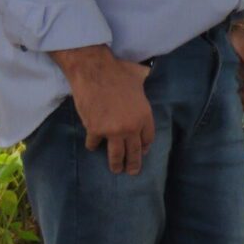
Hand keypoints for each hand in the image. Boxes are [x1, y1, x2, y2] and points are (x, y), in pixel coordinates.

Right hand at [50, 45, 154, 174]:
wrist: (94, 71)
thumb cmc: (118, 71)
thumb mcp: (140, 76)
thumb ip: (145, 81)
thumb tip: (150, 73)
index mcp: (144, 115)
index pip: (148, 138)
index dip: (145, 146)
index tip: (143, 151)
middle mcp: (131, 127)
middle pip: (134, 151)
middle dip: (134, 163)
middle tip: (133, 172)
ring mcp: (113, 131)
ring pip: (116, 154)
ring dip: (116, 164)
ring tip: (116, 170)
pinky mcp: (95, 130)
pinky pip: (94, 144)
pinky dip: (93, 145)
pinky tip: (93, 146)